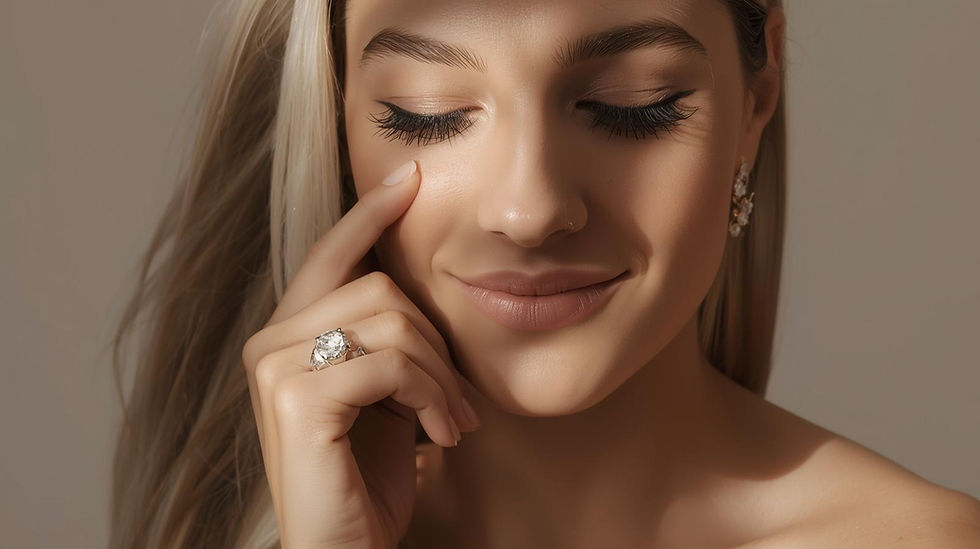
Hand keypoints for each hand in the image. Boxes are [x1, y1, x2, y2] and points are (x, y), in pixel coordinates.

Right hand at [241, 160, 480, 547]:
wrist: (346, 546)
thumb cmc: (368, 474)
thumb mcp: (383, 391)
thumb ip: (385, 336)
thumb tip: (424, 279)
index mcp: (287, 334)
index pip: (330, 254)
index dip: (370, 212)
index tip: (410, 176)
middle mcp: (269, 342)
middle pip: (380, 287)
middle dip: (436, 343)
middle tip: (460, 400)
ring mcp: (276, 367)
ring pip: (391, 320)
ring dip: (440, 374)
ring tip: (453, 421)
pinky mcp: (296, 398)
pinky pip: (391, 362)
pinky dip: (430, 395)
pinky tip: (441, 434)